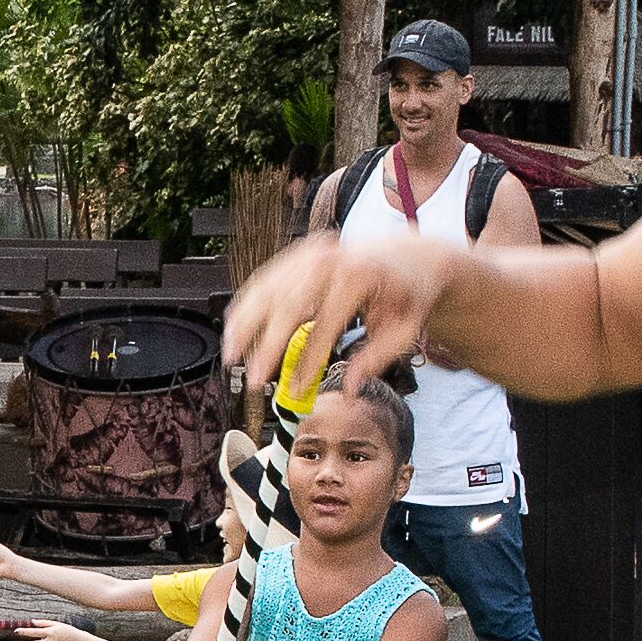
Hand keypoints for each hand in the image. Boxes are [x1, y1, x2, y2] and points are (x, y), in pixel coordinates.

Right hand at [217, 223, 435, 421]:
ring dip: (245, 322)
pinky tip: (235, 324)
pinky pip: (267, 276)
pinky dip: (248, 301)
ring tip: (231, 353)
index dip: (306, 361)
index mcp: (360, 276)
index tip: (294, 388)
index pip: (324, 326)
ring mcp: (313, 252)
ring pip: (268, 288)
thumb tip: (348, 389)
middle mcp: (331, 259)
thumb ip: (376, 359)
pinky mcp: (302, 251)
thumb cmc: (409, 294)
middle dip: (267, 345)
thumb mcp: (404, 330)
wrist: (410, 254)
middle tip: (253, 377)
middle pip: (288, 305)